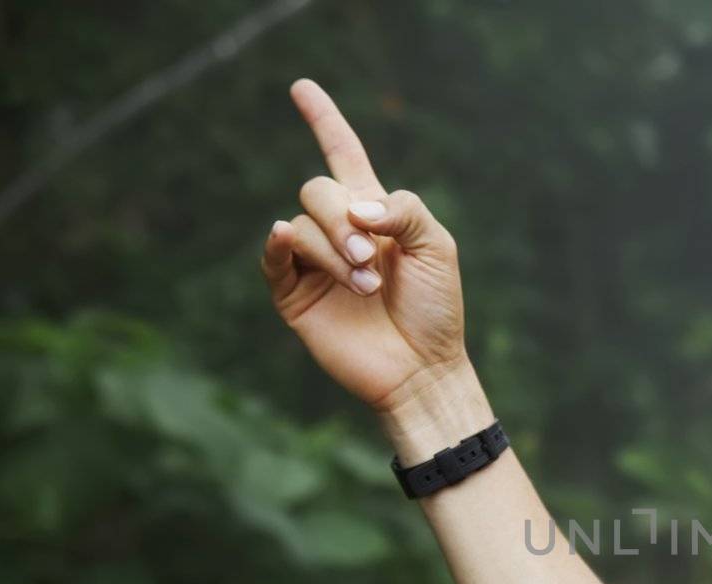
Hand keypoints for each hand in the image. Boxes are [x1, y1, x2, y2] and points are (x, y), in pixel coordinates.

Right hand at [260, 79, 469, 412]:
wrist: (422, 368)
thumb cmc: (436, 309)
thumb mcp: (437, 247)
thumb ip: (405, 210)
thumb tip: (356, 206)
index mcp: (376, 213)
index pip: (343, 154)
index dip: (324, 119)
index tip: (301, 86)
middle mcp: (340, 230)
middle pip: (317, 189)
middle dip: (344, 219)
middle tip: (372, 258)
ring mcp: (314, 262)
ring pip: (301, 225)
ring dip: (336, 251)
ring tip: (367, 286)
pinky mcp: (295, 294)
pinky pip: (274, 256)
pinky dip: (281, 244)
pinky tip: (288, 243)